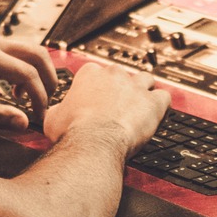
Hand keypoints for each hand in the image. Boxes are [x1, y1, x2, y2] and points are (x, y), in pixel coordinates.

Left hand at [0, 40, 57, 130]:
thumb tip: (25, 123)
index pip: (28, 73)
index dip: (39, 97)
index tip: (38, 117)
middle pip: (38, 55)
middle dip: (48, 82)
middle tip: (44, 106)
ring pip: (34, 52)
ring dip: (40, 75)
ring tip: (30, 100)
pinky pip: (23, 54)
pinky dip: (30, 71)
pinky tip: (17, 92)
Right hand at [43, 59, 167, 153]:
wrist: (93, 142)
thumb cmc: (73, 131)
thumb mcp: (52, 118)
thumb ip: (58, 109)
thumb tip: (55, 113)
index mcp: (89, 74)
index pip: (96, 73)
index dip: (97, 88)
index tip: (96, 100)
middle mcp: (114, 75)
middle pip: (122, 75)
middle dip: (120, 89)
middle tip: (117, 107)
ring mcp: (136, 87)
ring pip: (146, 80)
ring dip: (143, 92)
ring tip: (139, 108)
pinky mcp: (153, 103)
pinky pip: (164, 97)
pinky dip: (161, 105)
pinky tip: (156, 115)